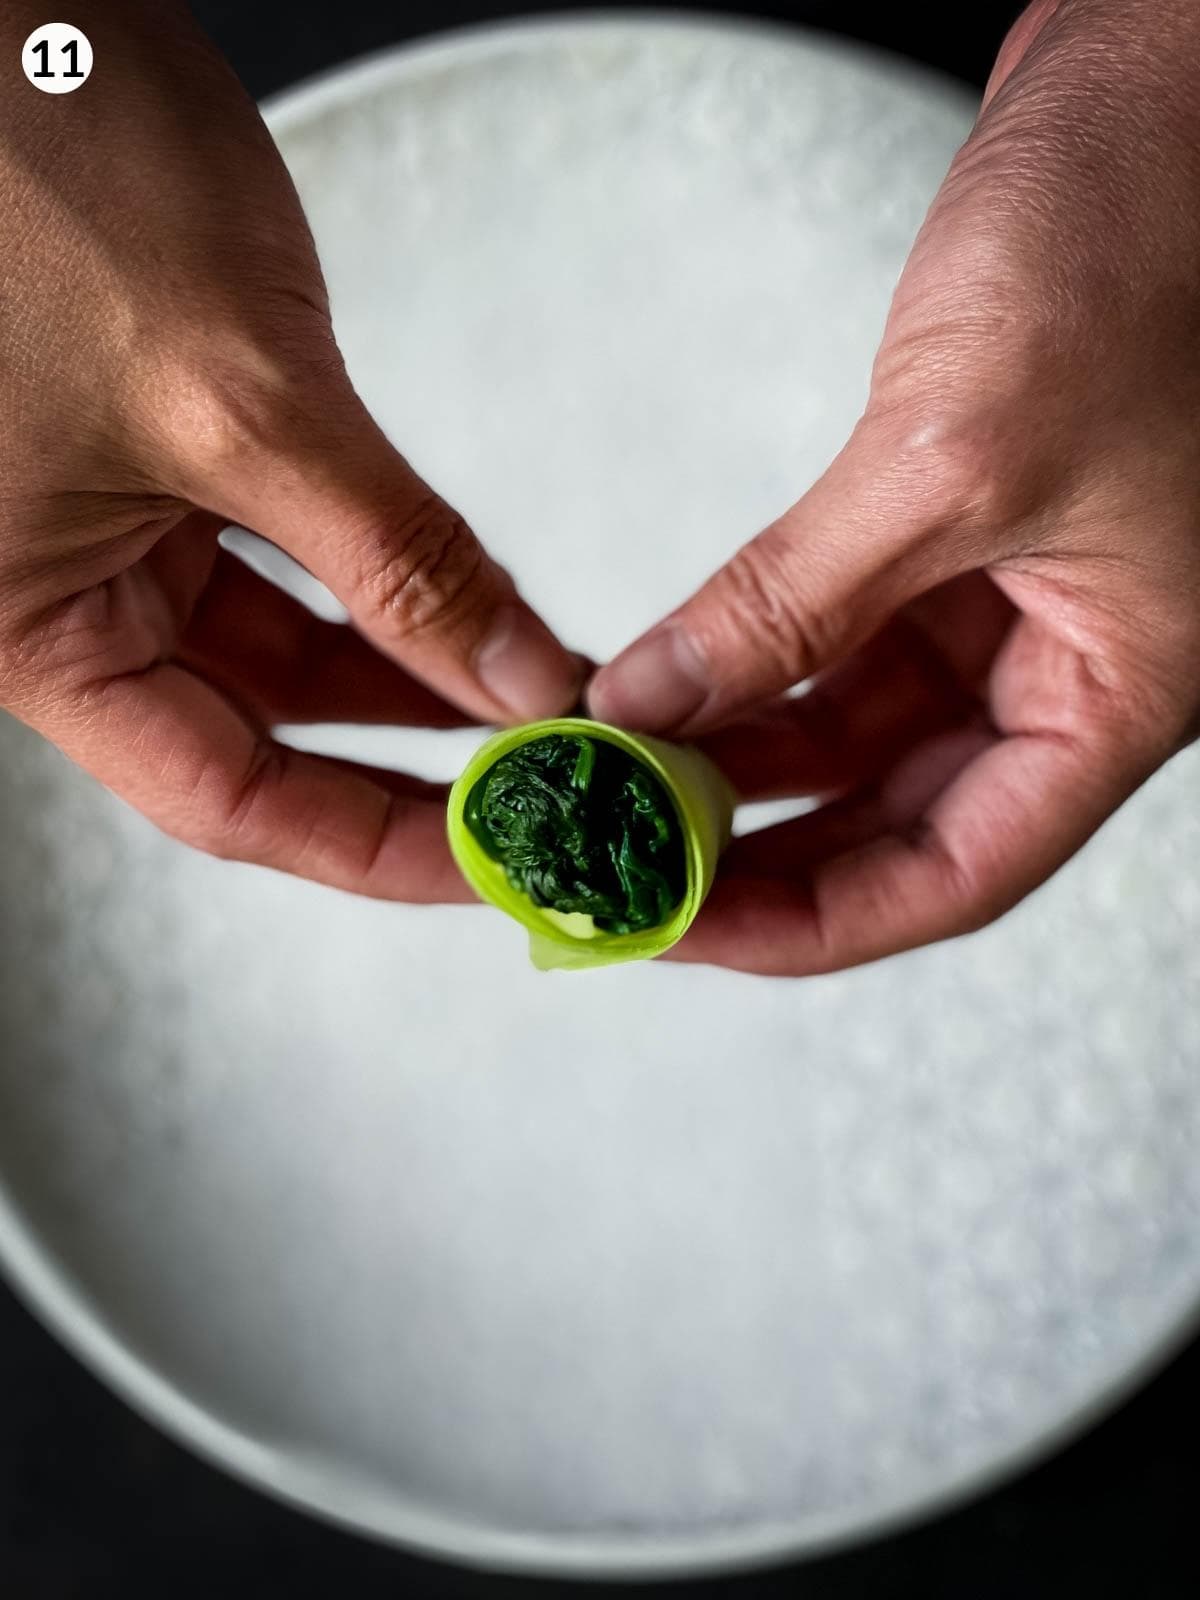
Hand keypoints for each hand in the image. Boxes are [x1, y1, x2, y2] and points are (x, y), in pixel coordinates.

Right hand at [0, 1, 581, 902]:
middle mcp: (63, 593)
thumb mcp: (240, 399)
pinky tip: (480, 617)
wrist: (0, 6)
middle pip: (263, 738)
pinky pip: (295, 564)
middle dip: (412, 766)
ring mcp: (114, 528)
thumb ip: (396, 559)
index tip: (495, 859)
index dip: (373, 844)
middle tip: (543, 795)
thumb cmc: (31, 166)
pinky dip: (389, 593)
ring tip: (537, 713)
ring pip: (289, 655)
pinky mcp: (167, 462)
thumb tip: (515, 678)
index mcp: (28, 627)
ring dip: (414, 682)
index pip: (227, 797)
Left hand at [588, 0, 1199, 974]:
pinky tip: (674, 683)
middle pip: (901, 816)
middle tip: (631, 869)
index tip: (684, 926)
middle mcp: (1076, 660)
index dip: (814, 920)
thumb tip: (655, 703)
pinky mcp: (965, 527)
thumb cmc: (1153, 239)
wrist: (1169, 83)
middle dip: (763, 849)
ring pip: (863, 733)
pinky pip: (850, 639)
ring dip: (745, 761)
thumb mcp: (952, 455)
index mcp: (1127, 685)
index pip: (956, 871)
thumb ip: (792, 601)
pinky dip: (761, 667)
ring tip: (625, 786)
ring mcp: (1019, 597)